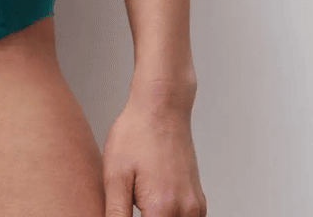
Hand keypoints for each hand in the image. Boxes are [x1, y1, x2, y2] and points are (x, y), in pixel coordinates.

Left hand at [101, 90, 206, 216]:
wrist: (162, 107)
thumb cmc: (137, 134)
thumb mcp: (115, 174)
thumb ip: (115, 212)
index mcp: (162, 208)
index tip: (126, 209)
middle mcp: (185, 211)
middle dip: (144, 216)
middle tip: (130, 200)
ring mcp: (195, 207)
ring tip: (139, 196)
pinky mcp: (198, 200)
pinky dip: (169, 216)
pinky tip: (151, 201)